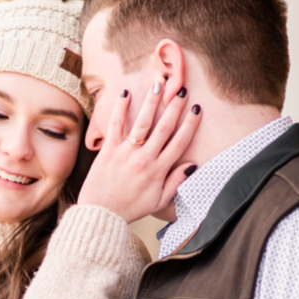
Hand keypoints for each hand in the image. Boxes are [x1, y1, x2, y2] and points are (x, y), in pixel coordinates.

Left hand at [78, 80, 201, 222]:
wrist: (101, 214)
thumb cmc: (131, 208)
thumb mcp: (159, 202)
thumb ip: (176, 183)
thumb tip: (192, 165)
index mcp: (159, 171)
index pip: (180, 142)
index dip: (190, 124)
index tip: (197, 108)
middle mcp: (145, 159)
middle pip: (164, 128)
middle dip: (175, 107)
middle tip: (182, 90)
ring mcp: (126, 153)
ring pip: (143, 122)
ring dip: (152, 101)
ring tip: (159, 83)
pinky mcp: (108, 150)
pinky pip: (115, 125)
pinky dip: (120, 108)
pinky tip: (125, 93)